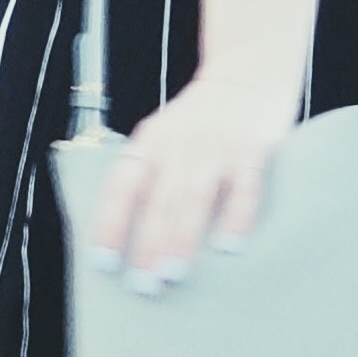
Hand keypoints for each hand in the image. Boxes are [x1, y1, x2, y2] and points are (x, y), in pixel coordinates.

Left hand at [74, 69, 290, 288]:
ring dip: (182, 237)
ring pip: (194, 197)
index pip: (122, 186)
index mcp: (150, 142)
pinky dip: (236, 217)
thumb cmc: (200, 119)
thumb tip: (130, 239)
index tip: (103, 262)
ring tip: (173, 274)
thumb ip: (150, 175)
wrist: (249, 69)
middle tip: (143, 287)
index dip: (110, 224)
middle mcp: (179, 143)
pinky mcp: (253, 148)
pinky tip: (230, 246)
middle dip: (148, 245)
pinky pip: (244, 188)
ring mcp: (217, 145)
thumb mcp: (164, 135)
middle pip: (158, 201)